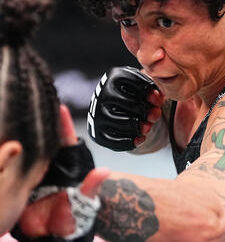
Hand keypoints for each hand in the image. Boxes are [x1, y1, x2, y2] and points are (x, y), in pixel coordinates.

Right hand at [12, 105, 107, 240]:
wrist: (57, 234)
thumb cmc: (76, 214)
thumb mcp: (85, 201)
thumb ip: (91, 186)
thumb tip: (104, 172)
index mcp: (67, 165)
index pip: (66, 141)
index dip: (64, 125)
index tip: (61, 107)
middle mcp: (51, 166)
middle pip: (45, 141)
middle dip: (41, 123)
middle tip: (34, 105)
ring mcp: (35, 173)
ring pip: (29, 151)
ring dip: (25, 137)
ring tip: (19, 117)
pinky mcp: (21, 184)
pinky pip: (15, 169)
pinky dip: (11, 157)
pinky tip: (7, 145)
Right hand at [87, 66, 163, 150]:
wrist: (110, 105)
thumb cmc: (131, 92)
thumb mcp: (142, 85)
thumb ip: (153, 90)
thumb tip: (158, 100)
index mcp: (115, 76)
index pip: (135, 83)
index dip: (150, 93)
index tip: (158, 100)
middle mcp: (102, 93)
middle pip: (129, 104)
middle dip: (146, 111)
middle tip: (155, 115)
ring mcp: (97, 113)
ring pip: (122, 122)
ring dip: (139, 127)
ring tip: (148, 127)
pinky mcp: (97, 132)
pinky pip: (114, 140)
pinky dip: (130, 141)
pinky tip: (141, 138)